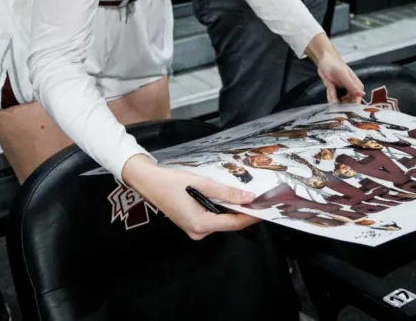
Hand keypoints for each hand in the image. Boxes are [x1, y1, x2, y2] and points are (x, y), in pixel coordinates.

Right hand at [121, 155, 258, 239]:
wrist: (149, 183)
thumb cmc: (173, 182)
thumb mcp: (203, 184)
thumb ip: (227, 193)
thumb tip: (249, 198)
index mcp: (201, 224)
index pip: (234, 223)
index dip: (251, 215)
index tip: (266, 207)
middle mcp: (198, 232)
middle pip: (229, 224)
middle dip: (244, 212)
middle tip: (260, 199)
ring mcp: (194, 230)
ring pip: (221, 221)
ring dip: (233, 210)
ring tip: (247, 196)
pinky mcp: (192, 225)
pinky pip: (212, 219)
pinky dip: (222, 210)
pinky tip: (228, 199)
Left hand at [317, 54, 364, 104]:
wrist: (324, 61)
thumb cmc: (334, 65)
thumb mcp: (342, 75)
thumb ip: (351, 85)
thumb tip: (362, 94)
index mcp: (357, 87)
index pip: (356, 103)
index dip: (350, 108)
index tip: (342, 111)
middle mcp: (352, 92)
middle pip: (347, 106)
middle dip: (339, 103)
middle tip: (334, 93)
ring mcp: (343, 94)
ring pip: (338, 104)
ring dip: (333, 99)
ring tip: (331, 87)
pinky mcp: (336, 94)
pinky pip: (333, 100)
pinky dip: (330, 96)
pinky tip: (330, 87)